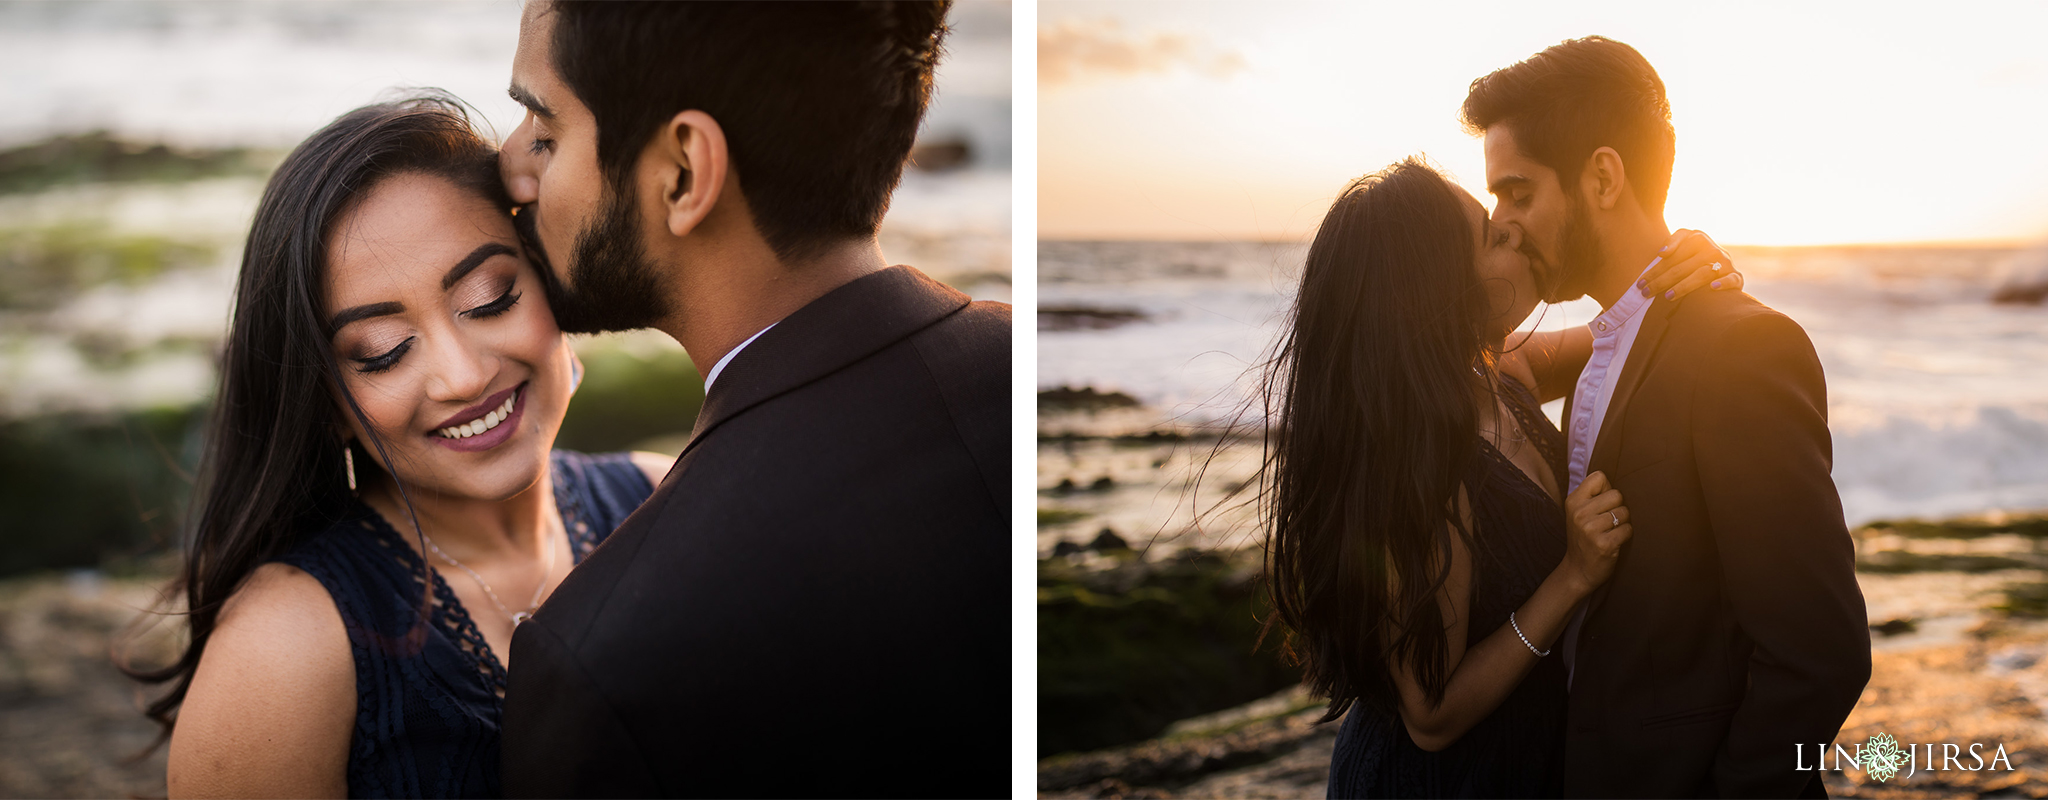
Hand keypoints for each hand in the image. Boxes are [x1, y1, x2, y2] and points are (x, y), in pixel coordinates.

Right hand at [1562, 471, 1631, 594]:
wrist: (1578, 570)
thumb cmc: (1584, 537)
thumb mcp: (1578, 513)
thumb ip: (1592, 495)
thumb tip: (1613, 480)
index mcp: (1573, 501)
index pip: (1599, 477)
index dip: (1606, 490)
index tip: (1600, 504)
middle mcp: (1579, 513)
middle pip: (1617, 494)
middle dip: (1617, 508)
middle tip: (1607, 522)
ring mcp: (1591, 529)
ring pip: (1624, 513)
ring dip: (1622, 523)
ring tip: (1609, 532)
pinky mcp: (1604, 544)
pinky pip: (1627, 529)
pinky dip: (1625, 535)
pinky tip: (1614, 542)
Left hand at [1638, 229, 1742, 300]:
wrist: (1723, 262)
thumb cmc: (1694, 254)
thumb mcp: (1684, 241)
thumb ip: (1672, 242)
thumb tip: (1662, 253)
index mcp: (1697, 238)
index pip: (1671, 257)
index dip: (1654, 270)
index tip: (1640, 282)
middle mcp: (1711, 249)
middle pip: (1682, 267)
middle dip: (1661, 282)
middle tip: (1645, 293)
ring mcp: (1725, 262)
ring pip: (1702, 274)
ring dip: (1684, 286)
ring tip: (1668, 296)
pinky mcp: (1736, 275)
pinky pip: (1731, 279)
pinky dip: (1723, 283)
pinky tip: (1712, 288)